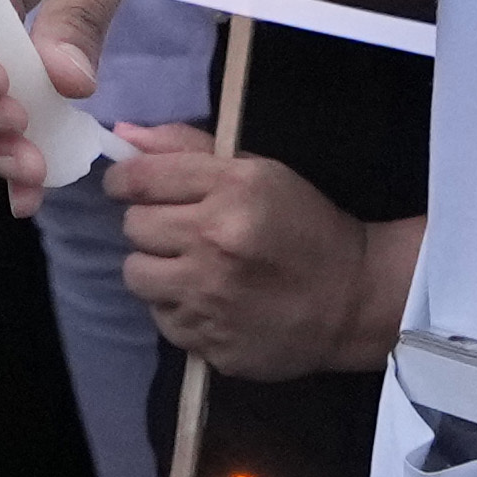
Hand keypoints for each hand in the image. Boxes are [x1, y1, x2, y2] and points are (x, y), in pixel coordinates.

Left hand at [112, 135, 380, 381]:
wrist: (352, 299)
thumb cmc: (305, 226)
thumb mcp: (260, 172)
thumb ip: (189, 149)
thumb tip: (124, 134)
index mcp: (231, 191)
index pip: (140, 179)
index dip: (124, 181)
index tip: (129, 187)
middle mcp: (214, 243)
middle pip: (133, 227)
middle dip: (149, 223)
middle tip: (177, 229)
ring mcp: (209, 298)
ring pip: (136, 275)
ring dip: (155, 268)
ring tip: (186, 267)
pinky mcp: (209, 341)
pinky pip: (161, 318)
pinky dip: (176, 308)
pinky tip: (206, 300)